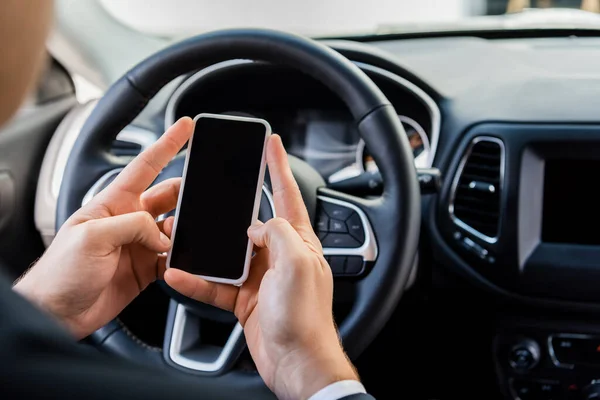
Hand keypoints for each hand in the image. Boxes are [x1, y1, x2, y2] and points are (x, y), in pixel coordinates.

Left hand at [13, 117, 192, 338]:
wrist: (56, 313)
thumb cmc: (59, 272)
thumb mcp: (92, 237)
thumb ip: (132, 226)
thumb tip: (163, 233)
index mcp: (112, 203)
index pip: (145, 166)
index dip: (167, 144)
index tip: (186, 127)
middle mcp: (128, 220)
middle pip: (168, 197)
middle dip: (187, 194)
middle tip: (201, 199)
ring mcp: (139, 245)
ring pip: (175, 228)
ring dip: (186, 231)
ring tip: (189, 237)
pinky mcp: (146, 269)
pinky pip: (174, 258)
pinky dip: (184, 258)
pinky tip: (185, 260)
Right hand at [164, 135, 357, 399]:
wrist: (297, 363)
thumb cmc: (306, 318)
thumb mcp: (296, 263)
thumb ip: (276, 232)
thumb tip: (254, 226)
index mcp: (298, 242)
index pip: (288, 194)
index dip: (278, 166)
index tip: (271, 143)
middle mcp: (280, 256)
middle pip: (252, 222)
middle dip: (232, 208)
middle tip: (213, 193)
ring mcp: (262, 278)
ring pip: (227, 254)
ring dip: (206, 249)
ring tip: (185, 239)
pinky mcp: (246, 299)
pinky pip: (216, 284)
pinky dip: (197, 280)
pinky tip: (180, 275)